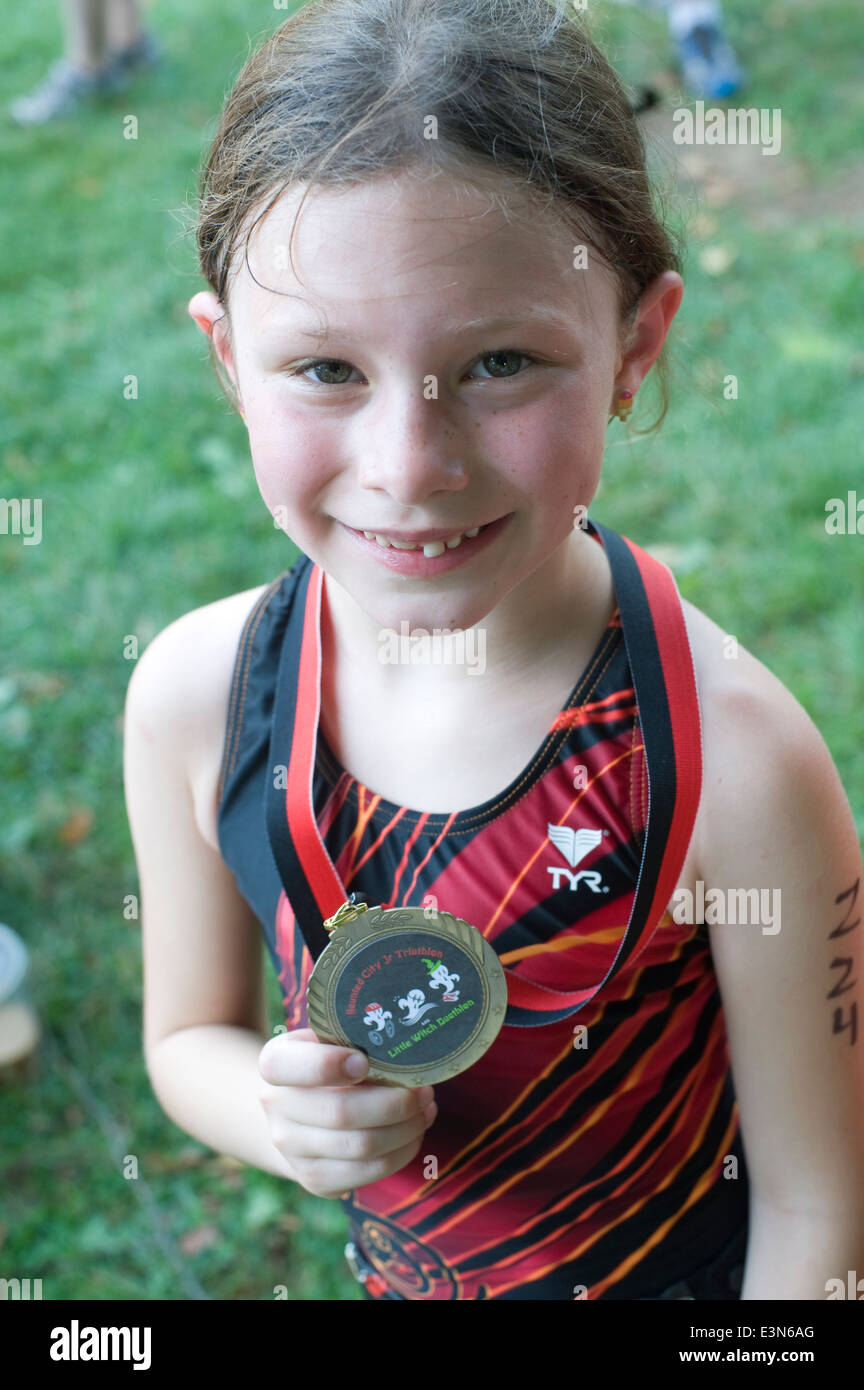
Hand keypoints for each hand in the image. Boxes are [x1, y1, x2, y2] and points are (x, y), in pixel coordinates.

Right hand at [257, 1028, 436, 1198]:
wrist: (297, 1113)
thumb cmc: (326, 1064)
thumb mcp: (327, 1040)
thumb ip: (352, 1038)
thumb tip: (404, 1044)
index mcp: (274, 1063)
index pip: (286, 1066)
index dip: (327, 1065)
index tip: (364, 1062)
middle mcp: (275, 1108)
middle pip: (340, 1112)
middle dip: (394, 1103)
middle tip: (423, 1091)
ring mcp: (291, 1149)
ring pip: (360, 1146)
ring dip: (405, 1128)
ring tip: (425, 1109)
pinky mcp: (315, 1180)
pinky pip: (367, 1173)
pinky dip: (400, 1152)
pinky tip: (414, 1133)